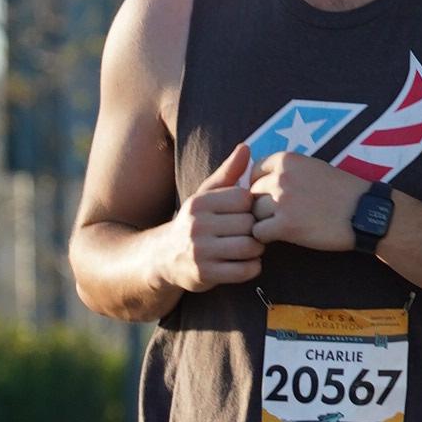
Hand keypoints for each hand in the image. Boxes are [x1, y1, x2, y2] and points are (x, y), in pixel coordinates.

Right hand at [165, 142, 259, 292]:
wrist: (163, 257)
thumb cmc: (195, 222)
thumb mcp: (206, 195)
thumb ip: (228, 173)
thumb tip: (246, 147)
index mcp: (200, 202)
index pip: (244, 199)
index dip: (251, 207)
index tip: (246, 213)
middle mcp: (198, 225)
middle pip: (249, 223)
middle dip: (255, 229)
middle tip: (252, 233)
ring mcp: (200, 251)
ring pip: (250, 246)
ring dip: (257, 249)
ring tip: (252, 247)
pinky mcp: (206, 274)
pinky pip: (244, 270)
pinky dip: (253, 267)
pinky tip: (247, 263)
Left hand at [249, 149, 368, 253]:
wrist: (365, 213)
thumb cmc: (344, 191)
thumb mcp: (315, 167)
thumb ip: (289, 170)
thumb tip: (265, 178)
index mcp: (287, 159)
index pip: (255, 171)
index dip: (260, 185)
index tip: (271, 196)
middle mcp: (281, 177)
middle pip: (252, 193)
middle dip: (261, 205)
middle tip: (277, 215)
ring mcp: (282, 201)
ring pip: (254, 213)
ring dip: (264, 222)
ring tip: (282, 227)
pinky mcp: (286, 225)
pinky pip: (258, 232)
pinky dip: (266, 237)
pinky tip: (281, 237)